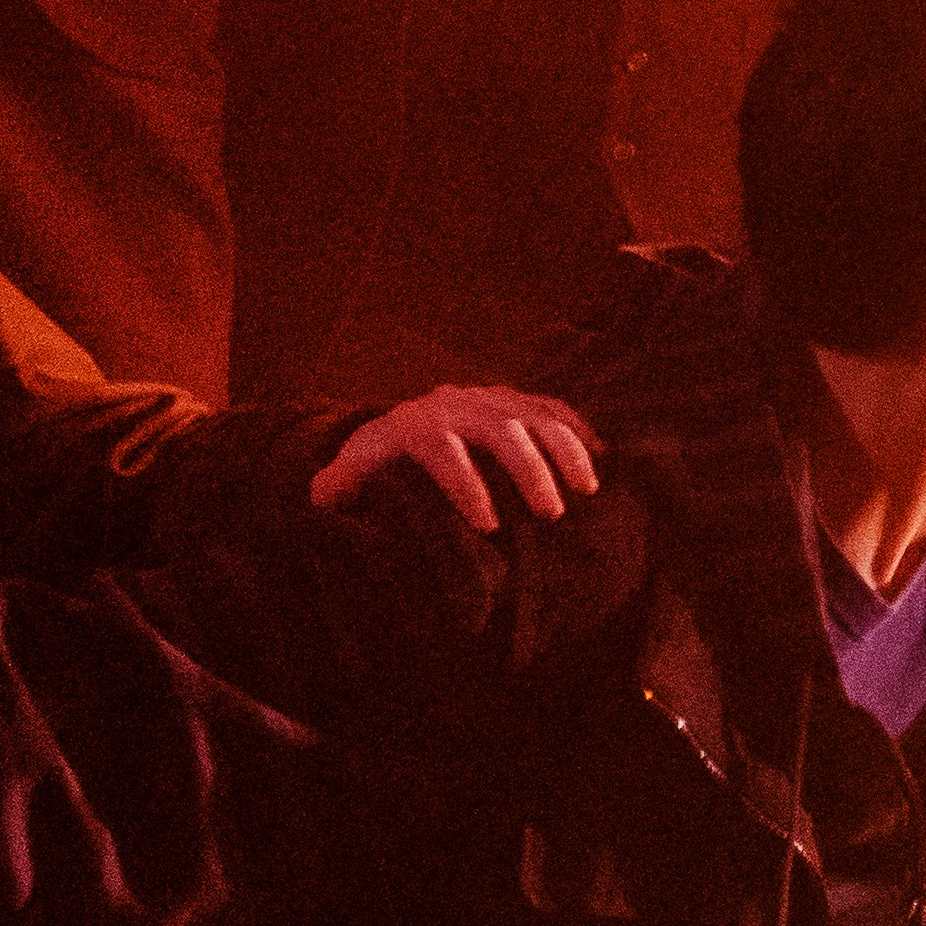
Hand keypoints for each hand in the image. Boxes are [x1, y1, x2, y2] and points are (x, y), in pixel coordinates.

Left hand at [320, 382, 599, 526]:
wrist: (402, 426)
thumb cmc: (377, 465)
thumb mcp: (351, 473)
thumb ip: (337, 486)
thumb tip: (324, 496)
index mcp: (414, 426)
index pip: (442, 448)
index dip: (465, 486)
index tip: (488, 526)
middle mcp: (457, 404)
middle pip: (500, 429)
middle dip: (528, 470)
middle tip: (550, 514)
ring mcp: (493, 398)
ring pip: (537, 414)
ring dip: (566, 451)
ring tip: (587, 492)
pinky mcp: (519, 399)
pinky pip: (555, 407)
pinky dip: (579, 431)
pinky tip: (601, 460)